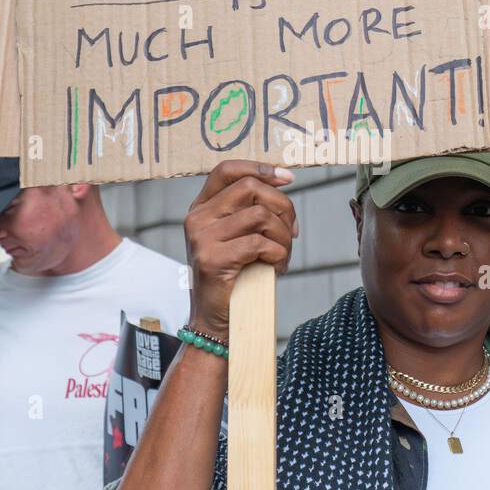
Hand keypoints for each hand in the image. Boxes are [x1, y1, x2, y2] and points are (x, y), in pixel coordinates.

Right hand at [184, 160, 297, 337]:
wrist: (215, 321)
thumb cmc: (235, 277)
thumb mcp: (238, 236)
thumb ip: (250, 209)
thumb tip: (284, 180)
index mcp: (201, 207)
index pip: (227, 169)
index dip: (261, 168)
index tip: (288, 178)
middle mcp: (197, 218)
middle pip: (250, 187)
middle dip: (283, 206)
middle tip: (292, 231)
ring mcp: (201, 238)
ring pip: (260, 215)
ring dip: (283, 236)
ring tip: (283, 254)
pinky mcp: (212, 259)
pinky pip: (259, 243)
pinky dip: (278, 254)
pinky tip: (276, 268)